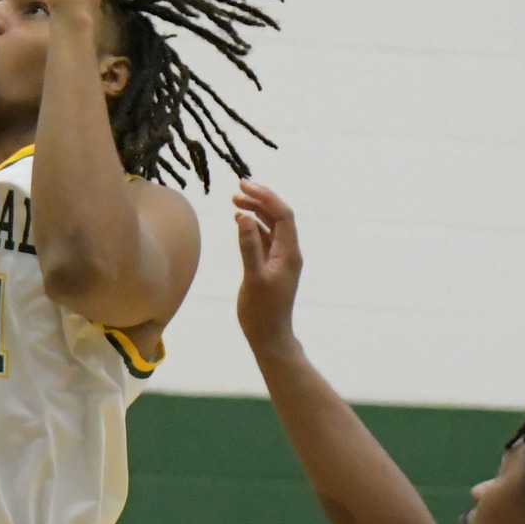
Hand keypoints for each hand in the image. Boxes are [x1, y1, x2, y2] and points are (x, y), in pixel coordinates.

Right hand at [234, 180, 303, 351]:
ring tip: (234, 201)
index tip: (244, 186)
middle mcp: (288, 252)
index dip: (266, 197)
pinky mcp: (269, 266)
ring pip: (270, 226)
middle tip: (237, 189)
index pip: (283, 215)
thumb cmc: (262, 311)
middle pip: (278, 217)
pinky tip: (238, 221)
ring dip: (254, 211)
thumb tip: (243, 216)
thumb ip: (248, 246)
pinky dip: (252, 226)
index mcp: (290, 253)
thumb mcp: (254, 277)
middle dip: (259, 200)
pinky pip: (263, 238)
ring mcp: (280, 259)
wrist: (269, 337)